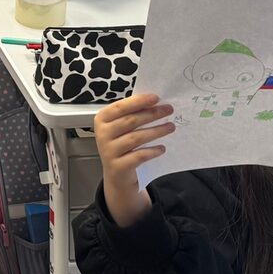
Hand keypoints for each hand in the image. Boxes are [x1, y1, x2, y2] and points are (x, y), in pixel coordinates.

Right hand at [92, 94, 173, 228]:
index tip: (155, 98)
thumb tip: (154, 102)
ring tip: (171, 127)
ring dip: (156, 131)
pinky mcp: (118, 167)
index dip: (138, 101)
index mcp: (102, 120)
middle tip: (168, 109)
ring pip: (136, 138)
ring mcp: (108, 151)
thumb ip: (131, 115)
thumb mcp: (121, 129)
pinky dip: (152, 151)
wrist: (117, 176)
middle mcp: (102, 134)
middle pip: (130, 121)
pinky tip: (162, 148)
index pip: (120, 107)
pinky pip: (139, 156)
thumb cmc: (121, 145)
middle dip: (151, 114)